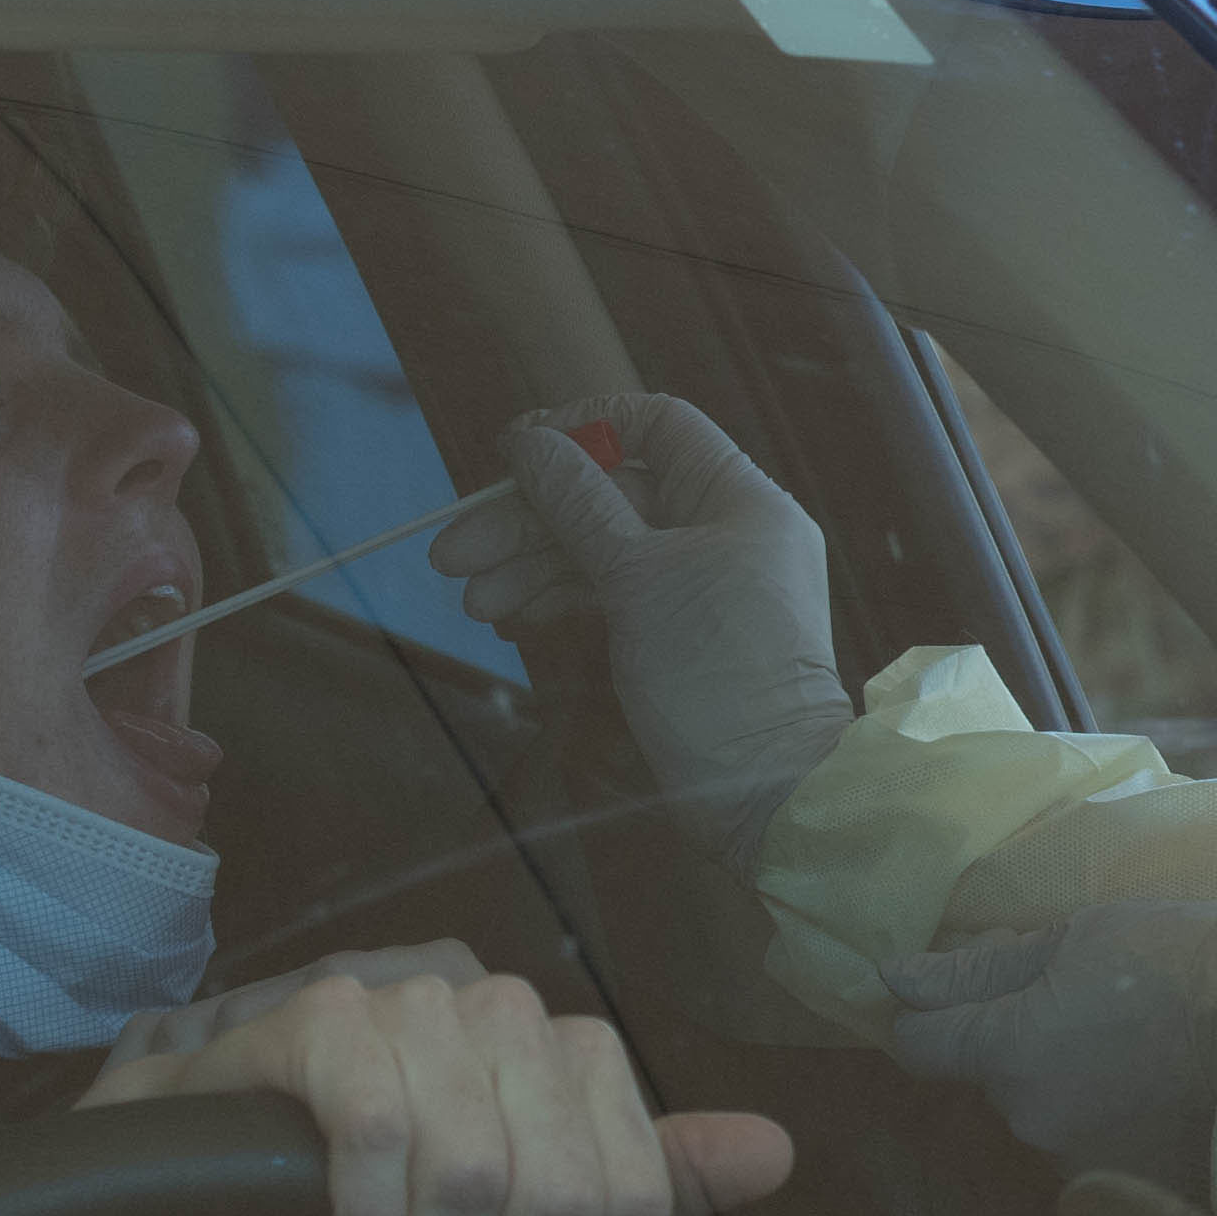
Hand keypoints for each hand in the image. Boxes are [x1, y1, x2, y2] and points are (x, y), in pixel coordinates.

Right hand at [80, 959, 791, 1215]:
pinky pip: (372, 1115)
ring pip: (468, 1152)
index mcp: (551, 1046)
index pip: (621, 1171)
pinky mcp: (312, 1017)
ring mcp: (403, 1003)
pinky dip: (360, 1195)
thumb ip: (638, 1173)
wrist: (179, 1176)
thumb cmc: (358, 1191)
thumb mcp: (509, 1193)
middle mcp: (490, 1007)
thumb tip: (774, 1152)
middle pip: (550, 1171)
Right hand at [437, 393, 854, 852]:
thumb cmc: (715, 669)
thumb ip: (579, 503)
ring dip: (531, 568)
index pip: (658, 427)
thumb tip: (530, 441)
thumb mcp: (637, 575)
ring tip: (474, 605)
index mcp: (740, 499)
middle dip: (529, 520)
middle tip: (451, 557)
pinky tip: (509, 620)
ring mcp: (704, 585)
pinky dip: (560, 601)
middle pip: (612, 496)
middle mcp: (727, 533)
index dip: (582, 429)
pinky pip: (613, 595)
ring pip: (603, 550)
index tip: (510, 451)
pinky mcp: (679, 634)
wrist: (765, 788)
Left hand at [884, 900, 1216, 1188]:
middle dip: (1023, 1039)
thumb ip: (988, 967)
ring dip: (1072, 1078)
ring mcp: (1080, 1162)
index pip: (918, 1043)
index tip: (969, 988)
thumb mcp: (1087, 933)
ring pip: (1047, 1110)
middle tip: (1091, 996)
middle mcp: (1029, 1119)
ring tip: (1142, 1042)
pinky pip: (1096, 1142)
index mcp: (1009, 1050)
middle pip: (992, 1077)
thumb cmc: (1190, 962)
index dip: (931, 1011)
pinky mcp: (1129, 1186)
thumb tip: (897, 980)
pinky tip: (1164, 1084)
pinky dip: (1116, 1113)